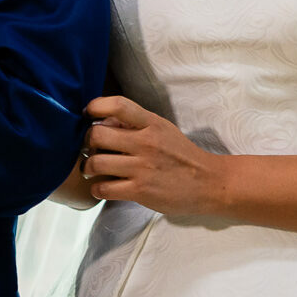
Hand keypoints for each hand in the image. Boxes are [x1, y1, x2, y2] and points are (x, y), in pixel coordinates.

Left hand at [81, 95, 226, 216]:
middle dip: (87, 142)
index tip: (89, 113)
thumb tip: (103, 121)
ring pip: (96, 163)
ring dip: (88, 167)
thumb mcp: (163, 130)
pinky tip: (102, 187)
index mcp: (152, 124)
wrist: (209, 183)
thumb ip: (136, 123)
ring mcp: (142, 168)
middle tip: (90, 148)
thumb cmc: (181, 155)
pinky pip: (104, 188)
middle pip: (97, 135)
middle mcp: (146, 143)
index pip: (118, 105)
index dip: (96, 106)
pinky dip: (97, 188)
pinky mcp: (141, 191)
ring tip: (92, 169)